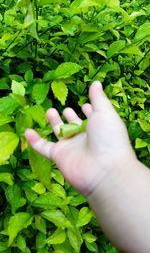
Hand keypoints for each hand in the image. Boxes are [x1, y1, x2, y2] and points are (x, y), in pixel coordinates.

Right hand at [25, 81, 135, 195]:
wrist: (104, 170)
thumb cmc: (108, 138)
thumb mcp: (104, 112)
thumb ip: (98, 98)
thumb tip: (96, 83)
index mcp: (98, 127)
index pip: (92, 117)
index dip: (89, 110)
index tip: (86, 104)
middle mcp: (85, 137)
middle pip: (74, 124)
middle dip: (70, 116)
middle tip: (65, 109)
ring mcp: (71, 147)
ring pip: (59, 133)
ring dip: (54, 122)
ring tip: (50, 111)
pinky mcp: (59, 156)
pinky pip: (44, 147)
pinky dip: (35, 140)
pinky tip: (28, 131)